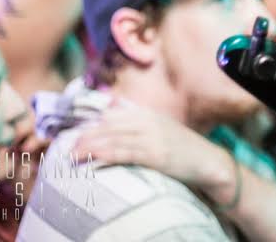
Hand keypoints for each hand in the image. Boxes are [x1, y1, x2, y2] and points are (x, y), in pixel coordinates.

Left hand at [72, 102, 231, 194]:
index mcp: (147, 114)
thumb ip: (138, 124)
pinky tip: (93, 159)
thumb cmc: (182, 149)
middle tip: (67, 148)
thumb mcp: (160, 130)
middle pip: (108, 126)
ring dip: (90, 146)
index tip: (74, 135)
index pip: (111, 116)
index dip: (90, 125)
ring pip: (113, 138)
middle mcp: (148, 122)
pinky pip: (125, 153)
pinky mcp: (156, 154)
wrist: (208, 161)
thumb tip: (111, 118)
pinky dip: (106, 155)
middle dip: (85, 136)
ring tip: (73, 156)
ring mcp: (152, 137)